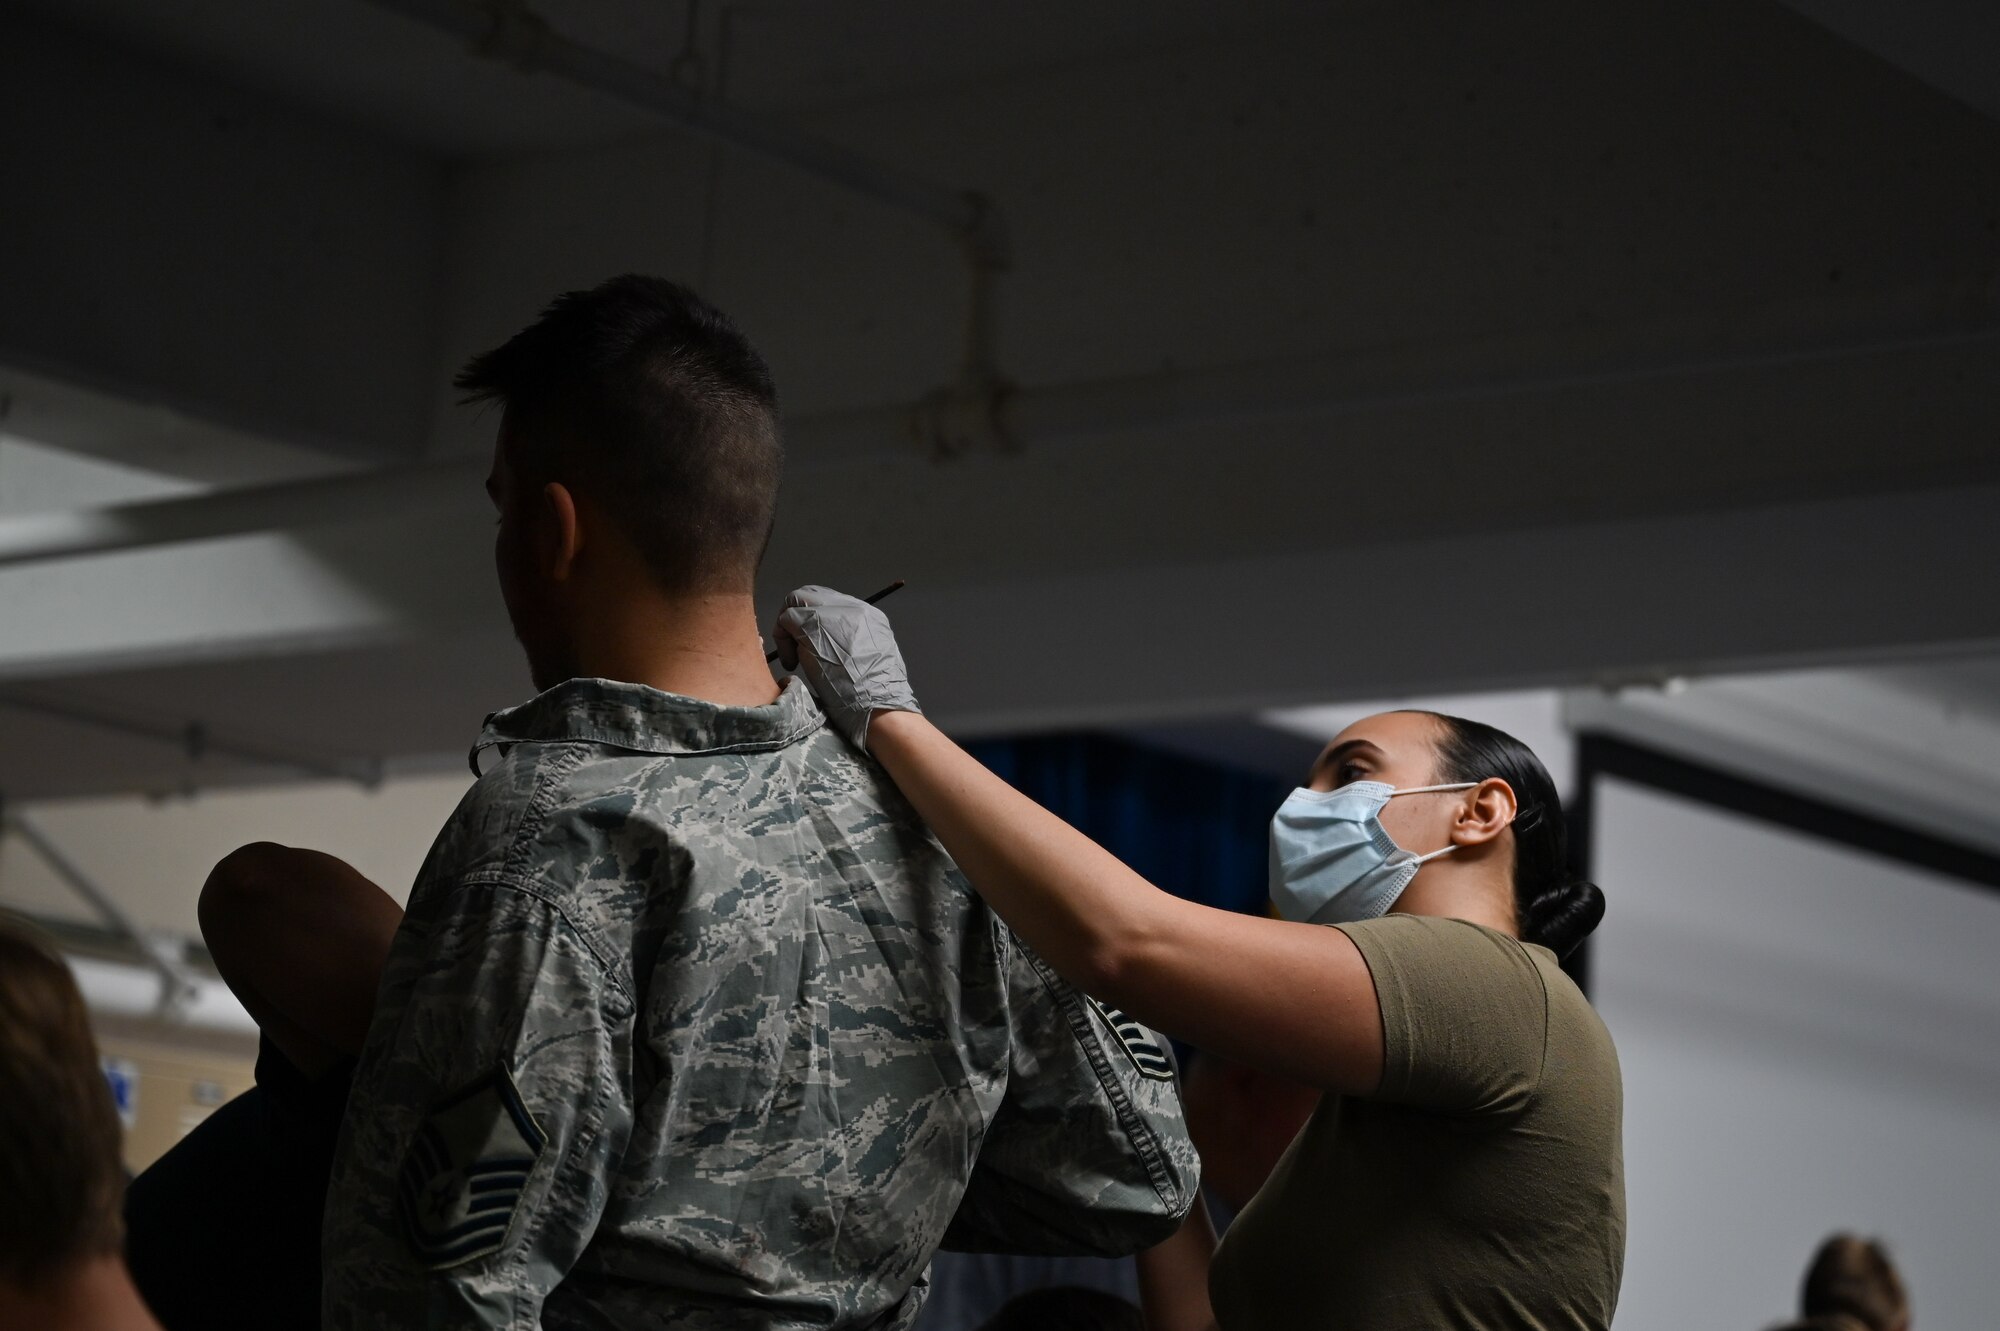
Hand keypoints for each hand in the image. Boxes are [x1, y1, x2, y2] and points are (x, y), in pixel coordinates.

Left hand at [773, 585, 921, 751]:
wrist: (878, 705)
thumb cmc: (876, 697)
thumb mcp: (871, 661)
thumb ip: (850, 644)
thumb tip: (825, 645)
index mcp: (868, 616)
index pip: (830, 603)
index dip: (814, 621)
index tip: (811, 646)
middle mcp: (852, 608)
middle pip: (811, 595)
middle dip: (797, 618)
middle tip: (795, 647)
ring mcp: (832, 613)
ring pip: (796, 601)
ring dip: (788, 628)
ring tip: (794, 658)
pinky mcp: (813, 624)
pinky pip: (786, 618)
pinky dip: (782, 640)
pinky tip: (791, 663)